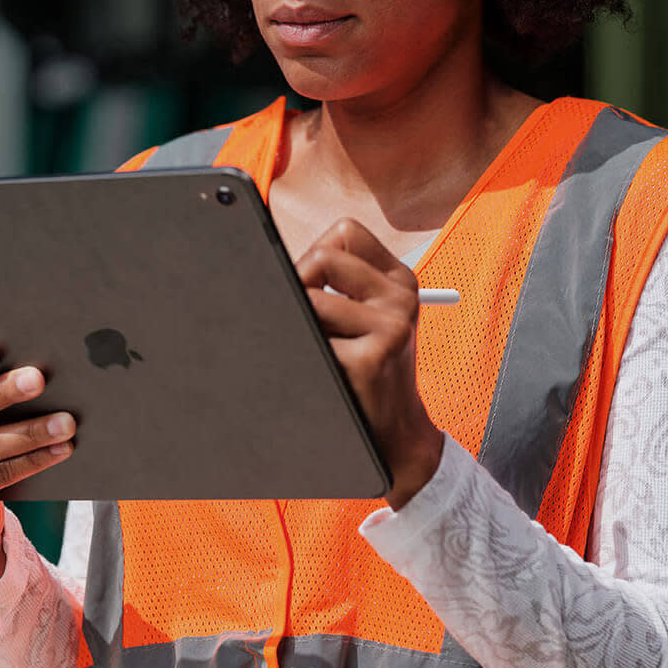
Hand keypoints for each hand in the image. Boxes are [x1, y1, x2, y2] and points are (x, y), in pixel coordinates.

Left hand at [296, 219, 444, 508]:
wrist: (393, 434)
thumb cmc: (365, 370)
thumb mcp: (365, 319)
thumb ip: (333, 284)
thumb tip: (266, 259)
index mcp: (399, 280)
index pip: (345, 233)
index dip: (316, 255)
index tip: (314, 285)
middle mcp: (401, 298)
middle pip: (321, 257)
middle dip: (299, 286)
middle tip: (307, 324)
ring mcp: (390, 327)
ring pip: (309, 299)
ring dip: (299, 327)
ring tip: (320, 353)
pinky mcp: (370, 359)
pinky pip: (309, 339)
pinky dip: (301, 355)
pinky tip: (324, 374)